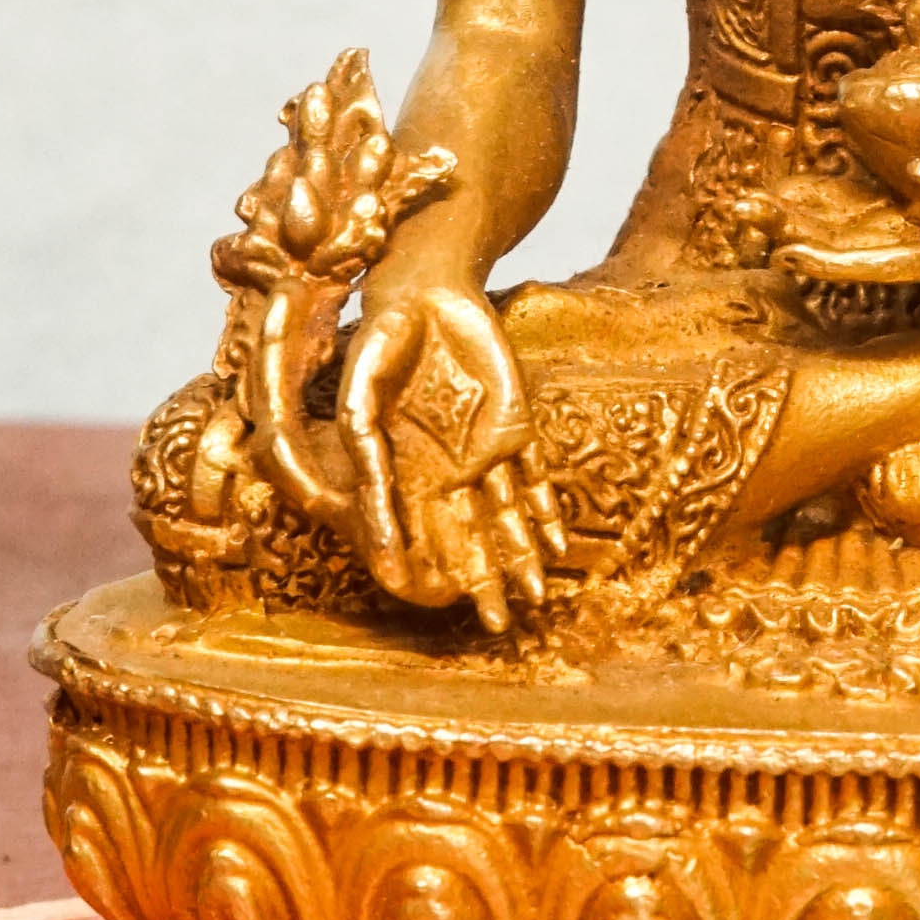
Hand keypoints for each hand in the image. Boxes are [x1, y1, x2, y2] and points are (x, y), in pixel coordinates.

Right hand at [336, 282, 567, 630]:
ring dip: (522, 556)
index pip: (418, 532)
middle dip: (484, 581)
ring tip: (538, 600)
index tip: (428, 605)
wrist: (426, 290)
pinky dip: (545, 509)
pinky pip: (534, 475)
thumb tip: (369, 505)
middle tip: (499, 629)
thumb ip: (366, 452)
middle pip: (469, 537)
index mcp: (405, 469)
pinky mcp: (515, 424)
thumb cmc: (382, 343)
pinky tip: (558, 543)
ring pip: (507, 515)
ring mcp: (483, 450)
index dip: (424, 568)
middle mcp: (445, 469)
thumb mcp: (361, 398)